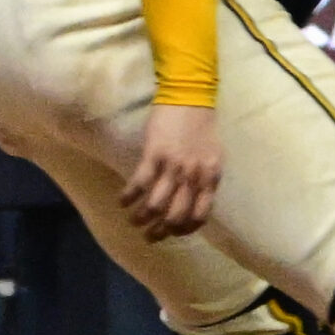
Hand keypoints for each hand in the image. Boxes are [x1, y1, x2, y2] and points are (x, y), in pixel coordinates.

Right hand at [121, 103, 222, 239]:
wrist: (190, 98)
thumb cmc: (202, 128)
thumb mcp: (213, 157)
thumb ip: (205, 179)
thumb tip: (195, 201)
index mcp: (211, 178)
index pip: (200, 216)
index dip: (184, 230)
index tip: (172, 232)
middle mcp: (194, 176)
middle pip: (176, 216)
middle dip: (160, 231)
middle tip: (149, 235)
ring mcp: (174, 166)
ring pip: (155, 205)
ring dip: (141, 218)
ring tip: (134, 221)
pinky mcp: (155, 154)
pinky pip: (140, 184)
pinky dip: (129, 197)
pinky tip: (122, 201)